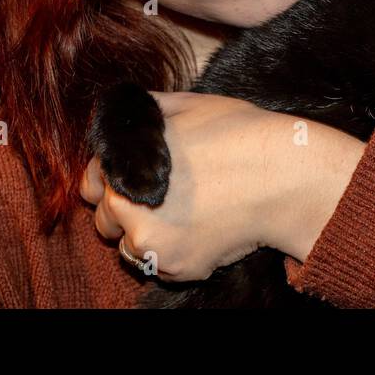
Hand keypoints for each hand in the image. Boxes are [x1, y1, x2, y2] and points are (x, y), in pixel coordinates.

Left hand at [80, 90, 278, 281]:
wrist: (284, 176)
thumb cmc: (239, 134)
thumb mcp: (187, 104)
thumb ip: (145, 111)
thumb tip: (124, 114)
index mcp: (124, 167)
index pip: (91, 181)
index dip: (110, 175)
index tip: (131, 176)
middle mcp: (128, 209)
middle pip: (105, 217)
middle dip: (125, 206)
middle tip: (164, 193)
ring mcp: (152, 244)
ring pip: (128, 245)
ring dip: (144, 232)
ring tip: (182, 211)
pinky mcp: (178, 269)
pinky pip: (159, 264)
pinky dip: (173, 250)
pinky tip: (200, 226)